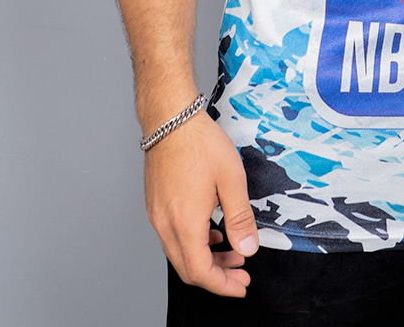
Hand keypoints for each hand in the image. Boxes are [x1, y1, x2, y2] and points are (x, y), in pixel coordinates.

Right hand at [145, 113, 258, 296]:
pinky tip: (211, 231)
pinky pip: (173, 236)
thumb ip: (240, 218)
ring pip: (179, 253)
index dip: (222, 285)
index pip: (200, 272)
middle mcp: (166, 224)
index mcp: (185, 223)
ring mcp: (157, 215)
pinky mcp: (156, 204)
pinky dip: (193, 243)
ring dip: (205, 259)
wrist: (171, 118)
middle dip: (216, 276)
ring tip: (232, 251)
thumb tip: (248, 248)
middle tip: (241, 273)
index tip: (241, 285)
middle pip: (188, 268)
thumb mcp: (231, 180)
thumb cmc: (200, 143)